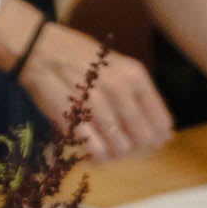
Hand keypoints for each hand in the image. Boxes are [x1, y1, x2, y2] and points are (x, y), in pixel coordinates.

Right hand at [18, 22, 172, 162]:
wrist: (42, 51)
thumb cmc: (82, 59)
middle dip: (137, 149)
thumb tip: (165, 130)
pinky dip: (98, 156)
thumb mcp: (118, 66)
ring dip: (116, 153)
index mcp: (134, 76)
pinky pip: (97, 150)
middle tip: (126, 147)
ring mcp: (96, 105)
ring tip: (108, 149)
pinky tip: (94, 152)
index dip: (158, 138)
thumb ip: (139, 95)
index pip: (161, 121)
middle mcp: (119, 89)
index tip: (151, 143)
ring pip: (121, 147)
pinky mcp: (75, 119)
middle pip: (143, 138)